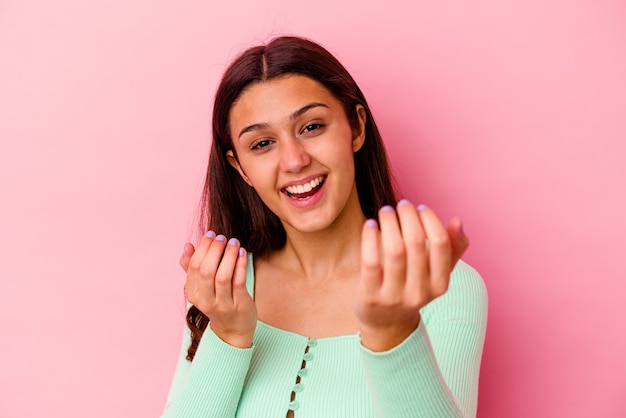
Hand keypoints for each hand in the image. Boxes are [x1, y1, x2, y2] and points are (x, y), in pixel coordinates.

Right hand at [180, 232, 255, 347]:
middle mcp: (205, 301)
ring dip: (228, 256)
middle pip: (206, 271)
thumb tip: (187, 246)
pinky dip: (240, 265)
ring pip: (223, 276)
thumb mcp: (201, 286)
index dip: (202, 248)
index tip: (211, 234)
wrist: (233, 328)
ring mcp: (223, 305)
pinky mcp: (239, 305)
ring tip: (234, 242)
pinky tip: (242, 253)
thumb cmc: (217, 300)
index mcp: (193, 294)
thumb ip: (192, 267)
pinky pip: (239, 282)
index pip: (194, 267)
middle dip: (214, 250)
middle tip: (222, 237)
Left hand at [353, 201, 468, 351]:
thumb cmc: (414, 287)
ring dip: (389, 223)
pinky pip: (370, 261)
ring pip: (393, 250)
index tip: (420, 207)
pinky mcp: (370, 296)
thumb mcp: (437, 274)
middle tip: (401, 204)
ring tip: (386, 211)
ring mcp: (394, 297)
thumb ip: (452, 248)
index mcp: (440, 285)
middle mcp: (419, 293)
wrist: (387, 324)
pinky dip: (369, 238)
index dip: (430, 219)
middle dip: (408, 216)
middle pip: (416, 243)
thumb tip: (457, 220)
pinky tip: (370, 225)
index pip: (441, 244)